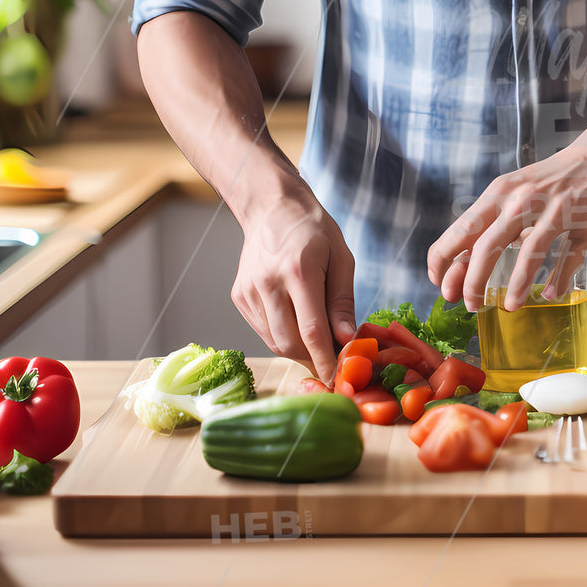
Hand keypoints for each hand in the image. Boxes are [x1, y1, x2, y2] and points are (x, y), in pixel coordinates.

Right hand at [231, 186, 354, 379]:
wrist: (272, 207)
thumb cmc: (314, 230)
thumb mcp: (341, 259)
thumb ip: (342, 302)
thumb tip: (347, 339)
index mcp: (298, 272)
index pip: (312, 331)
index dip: (325, 360)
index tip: (337, 379)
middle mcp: (268, 284)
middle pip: (290, 343)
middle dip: (313, 359)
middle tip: (333, 359)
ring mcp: (249, 291)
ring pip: (274, 341)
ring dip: (298, 350)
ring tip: (317, 340)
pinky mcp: (239, 296)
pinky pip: (263, 330)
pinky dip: (282, 336)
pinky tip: (295, 322)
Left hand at [426, 130, 586, 313]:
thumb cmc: (551, 181)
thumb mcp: (515, 193)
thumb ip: (496, 225)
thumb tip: (468, 264)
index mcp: (499, 193)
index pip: (461, 229)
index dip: (444, 259)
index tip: (439, 283)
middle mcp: (521, 200)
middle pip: (488, 244)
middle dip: (473, 280)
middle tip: (468, 304)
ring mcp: (553, 211)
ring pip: (529, 251)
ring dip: (517, 284)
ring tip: (509, 307)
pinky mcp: (581, 222)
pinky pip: (568, 254)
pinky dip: (559, 277)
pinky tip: (552, 293)